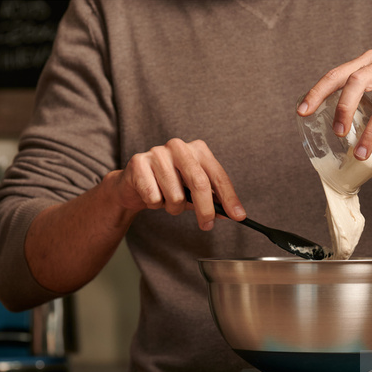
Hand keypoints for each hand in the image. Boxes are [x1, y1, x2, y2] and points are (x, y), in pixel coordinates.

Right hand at [112, 138, 245, 229]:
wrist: (133, 184)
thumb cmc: (167, 186)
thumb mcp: (193, 192)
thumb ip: (212, 200)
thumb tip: (232, 214)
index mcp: (197, 150)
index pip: (218, 176)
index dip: (229, 198)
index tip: (238, 216)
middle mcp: (178, 146)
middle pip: (199, 183)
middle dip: (206, 209)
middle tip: (207, 225)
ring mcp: (157, 153)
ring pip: (175, 196)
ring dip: (172, 208)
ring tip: (166, 201)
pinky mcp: (138, 163)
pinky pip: (154, 198)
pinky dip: (154, 205)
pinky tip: (150, 195)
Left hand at [297, 35, 371, 163]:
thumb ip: (363, 85)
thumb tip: (343, 115)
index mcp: (370, 60)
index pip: (337, 74)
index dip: (317, 92)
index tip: (302, 111)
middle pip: (356, 83)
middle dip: (343, 109)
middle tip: (337, 133)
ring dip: (370, 134)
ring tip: (360, 155)